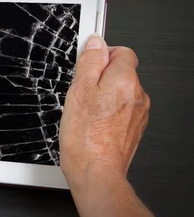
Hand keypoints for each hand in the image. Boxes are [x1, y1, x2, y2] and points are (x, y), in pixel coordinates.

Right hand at [60, 35, 149, 186]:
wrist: (96, 172)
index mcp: (124, 81)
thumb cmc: (85, 138)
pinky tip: (94, 124)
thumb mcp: (78, 92)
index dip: (102, 56)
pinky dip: (109, 113)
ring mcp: (139, 113)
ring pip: (121, 93)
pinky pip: (122, 111)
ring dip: (105, 97)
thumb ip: (89, 63)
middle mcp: (138, 95)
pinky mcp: (134, 128)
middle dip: (101, 79)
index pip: (122, 51)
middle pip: (121, 73)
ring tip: (86, 113)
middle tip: (82, 94)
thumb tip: (95, 43)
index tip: (88, 66)